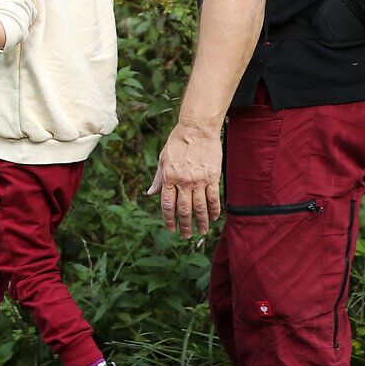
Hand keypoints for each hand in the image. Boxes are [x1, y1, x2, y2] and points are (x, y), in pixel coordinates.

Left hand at [148, 119, 222, 235]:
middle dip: (185, 225)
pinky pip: (213, 198)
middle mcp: (183, 182)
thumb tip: (150, 193)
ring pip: (200, 207)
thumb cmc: (177, 143)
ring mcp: (199, 181)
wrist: (197, 129)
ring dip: (201, 222)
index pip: (168, 205)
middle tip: (186, 236)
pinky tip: (214, 217)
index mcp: (169, 178)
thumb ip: (158, 179)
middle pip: (184, 210)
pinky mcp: (212, 177)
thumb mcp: (163, 159)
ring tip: (201, 232)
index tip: (171, 229)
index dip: (169, 219)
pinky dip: (214, 209)